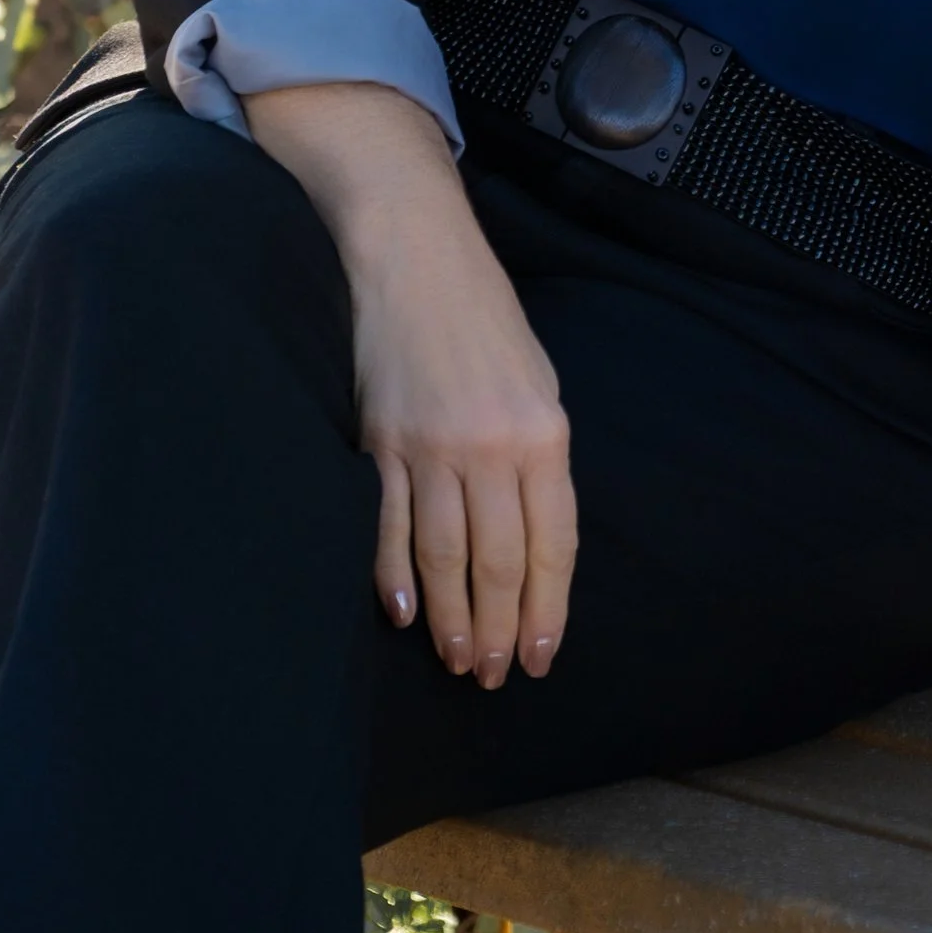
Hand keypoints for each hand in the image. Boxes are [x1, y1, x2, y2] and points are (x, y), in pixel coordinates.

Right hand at [245, 85, 575, 687]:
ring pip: (444, 556)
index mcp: (544, 433)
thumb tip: (534, 538)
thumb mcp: (538, 382)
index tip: (538, 656)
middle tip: (491, 677)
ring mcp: (431, 447)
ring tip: (456, 661)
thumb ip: (539, 459)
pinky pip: (390, 523)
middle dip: (497, 629)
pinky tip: (402, 615)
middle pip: (497, 561)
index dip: (545, 608)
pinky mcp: (381, 441)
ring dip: (450, 619)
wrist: (414, 256)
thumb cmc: (485, 319)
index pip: (550, 543)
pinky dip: (395, 575)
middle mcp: (491, 446)